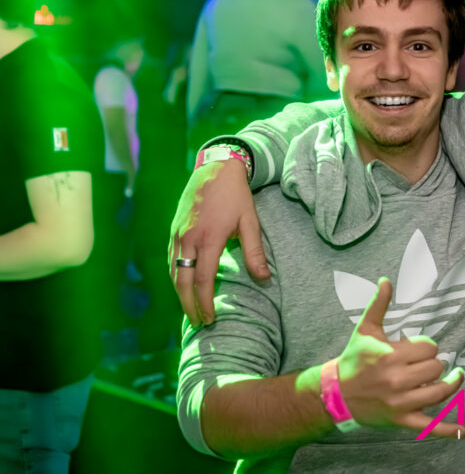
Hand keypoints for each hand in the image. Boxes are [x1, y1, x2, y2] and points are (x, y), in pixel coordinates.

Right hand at [168, 158, 266, 325]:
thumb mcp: (250, 222)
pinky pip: (171, 260)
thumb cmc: (236, 196)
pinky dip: (175, 277)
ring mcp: (177, 235)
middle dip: (188, 305)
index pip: (202, 281)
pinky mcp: (173, 230)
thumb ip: (255, 252)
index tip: (210, 318)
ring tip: (191, 310)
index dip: (204, 302)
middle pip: (182, 282)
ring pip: (173, 272)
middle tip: (198, 323)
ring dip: (180, 294)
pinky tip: (183, 286)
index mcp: (208, 239)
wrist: (216, 168)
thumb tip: (265, 278)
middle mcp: (188, 239)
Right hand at [337, 278, 464, 436]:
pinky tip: (464, 430)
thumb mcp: (365, 330)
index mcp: (391, 356)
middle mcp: (397, 380)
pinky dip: (448, 429)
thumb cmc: (354, 360)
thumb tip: (386, 280)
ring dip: (447, 384)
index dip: (427, 346)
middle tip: (423, 364)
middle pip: (436, 368)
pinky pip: (429, 426)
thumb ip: (378, 305)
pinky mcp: (401, 420)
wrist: (336, 393)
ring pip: (439, 391)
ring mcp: (401, 402)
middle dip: (433, 364)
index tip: (417, 349)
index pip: (429, 348)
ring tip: (452, 378)